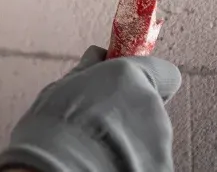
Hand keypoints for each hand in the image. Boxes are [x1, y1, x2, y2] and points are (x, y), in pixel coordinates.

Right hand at [0, 46, 180, 171]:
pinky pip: (149, 159)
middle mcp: (153, 107)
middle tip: (100, 121)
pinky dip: (133, 161)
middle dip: (131, 111)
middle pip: (152, 106)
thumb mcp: (62, 87)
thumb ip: (89, 70)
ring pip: (151, 135)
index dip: (146, 78)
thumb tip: (97, 56)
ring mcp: (160, 142)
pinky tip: (106, 163)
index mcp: (131, 78)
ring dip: (131, 138)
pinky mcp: (160, 167)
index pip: (164, 72)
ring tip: (99, 147)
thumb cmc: (53, 129)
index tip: (126, 85)